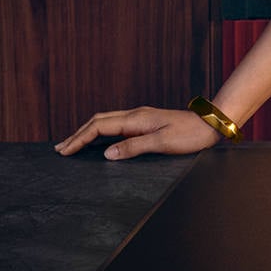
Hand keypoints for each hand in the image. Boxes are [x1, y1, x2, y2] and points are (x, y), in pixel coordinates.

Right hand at [54, 106, 221, 160]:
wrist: (210, 124)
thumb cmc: (190, 135)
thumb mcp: (163, 143)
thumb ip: (134, 148)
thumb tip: (106, 154)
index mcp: (135, 119)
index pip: (99, 127)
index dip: (79, 138)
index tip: (65, 150)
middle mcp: (134, 116)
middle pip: (97, 122)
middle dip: (77, 135)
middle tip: (60, 148)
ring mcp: (139, 118)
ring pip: (105, 123)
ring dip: (87, 133)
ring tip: (72, 145)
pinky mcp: (144, 123)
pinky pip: (115, 127)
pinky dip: (100, 134)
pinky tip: (98, 142)